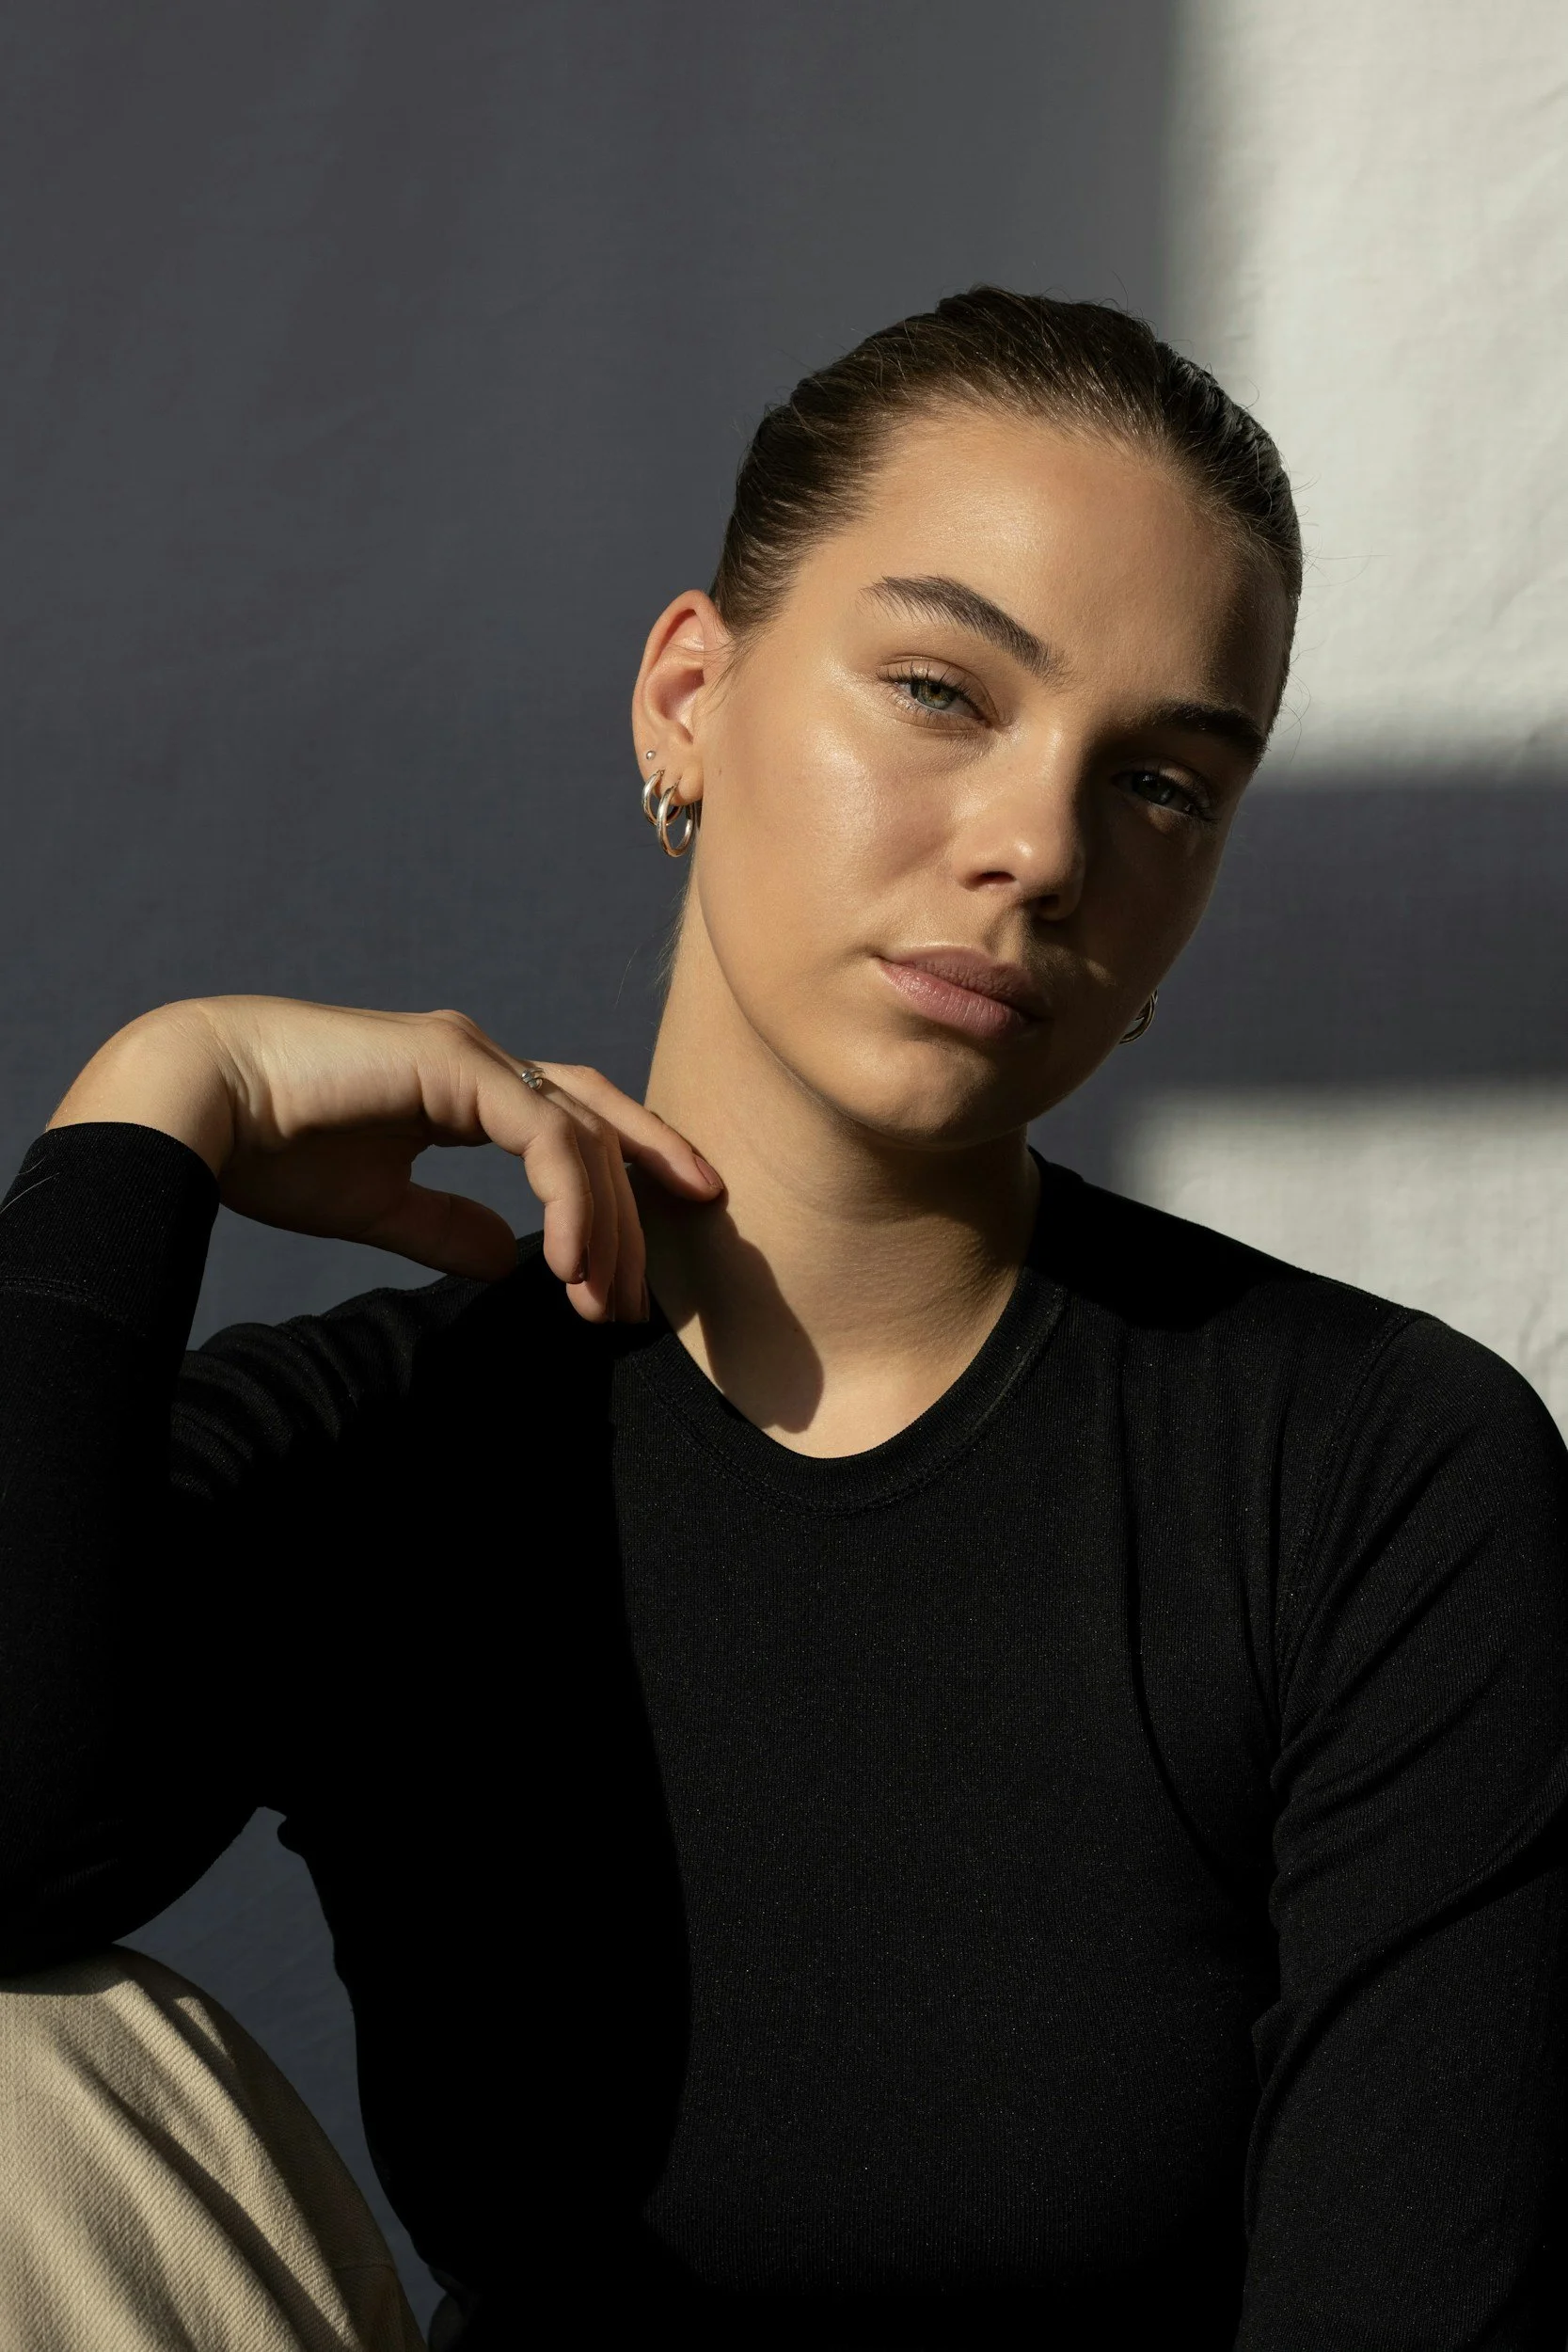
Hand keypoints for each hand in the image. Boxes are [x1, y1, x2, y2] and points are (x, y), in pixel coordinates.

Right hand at [47, 996, 720, 1319]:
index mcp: (466, 1087)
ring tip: (600, 1303)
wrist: (196, 1105)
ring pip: (581, 1135)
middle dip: (632, 1219)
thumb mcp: (379, 1206)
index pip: (579, 1125)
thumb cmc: (269, 1149)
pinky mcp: (452, 1063)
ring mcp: (470, 1055)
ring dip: (603, 1226)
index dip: (632, 1176)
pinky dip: (568, 1201)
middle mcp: (480, 1061)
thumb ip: (446, 1228)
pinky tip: (569, 1265)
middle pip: (598, 1129)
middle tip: (636, 1305)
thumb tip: (508, 1260)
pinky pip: (541, 1135)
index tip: (661, 1247)